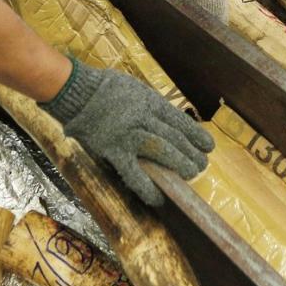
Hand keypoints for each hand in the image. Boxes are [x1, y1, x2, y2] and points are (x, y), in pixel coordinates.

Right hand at [40, 59, 213, 206]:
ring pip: (161, 151)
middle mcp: (144, 118)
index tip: (208, 146)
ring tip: (191, 174)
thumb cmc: (106, 89)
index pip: (179, 121)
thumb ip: (152, 105)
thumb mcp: (136, 89)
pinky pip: (133, 172)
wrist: (77, 92)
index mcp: (150, 102)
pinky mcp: (113, 150)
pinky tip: (158, 197)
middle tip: (202, 165)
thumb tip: (169, 120)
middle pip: (174, 137)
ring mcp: (129, 135)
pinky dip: (146, 187)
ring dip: (179, 164)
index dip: (196, 135)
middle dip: (191, 153)